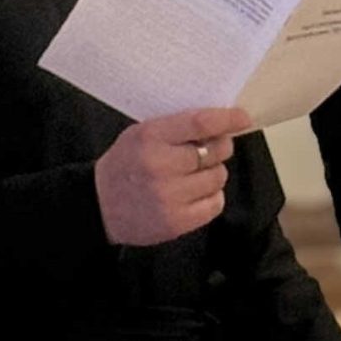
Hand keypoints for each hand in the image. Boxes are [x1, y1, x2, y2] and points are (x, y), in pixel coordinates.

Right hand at [95, 107, 251, 245]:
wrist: (98, 205)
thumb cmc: (124, 164)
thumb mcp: (140, 134)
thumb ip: (175, 128)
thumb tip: (218, 126)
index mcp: (150, 137)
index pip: (200, 123)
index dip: (227, 120)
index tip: (242, 118)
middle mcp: (161, 166)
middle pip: (215, 151)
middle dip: (221, 147)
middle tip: (212, 148)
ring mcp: (170, 196)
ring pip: (218, 178)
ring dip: (213, 173)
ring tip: (195, 174)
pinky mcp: (177, 222)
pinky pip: (215, 204)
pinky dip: (212, 196)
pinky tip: (195, 193)